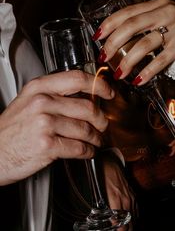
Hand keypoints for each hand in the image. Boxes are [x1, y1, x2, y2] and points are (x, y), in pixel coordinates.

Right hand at [0, 70, 114, 185]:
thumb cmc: (10, 131)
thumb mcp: (26, 103)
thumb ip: (52, 96)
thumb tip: (83, 98)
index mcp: (38, 88)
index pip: (76, 78)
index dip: (99, 85)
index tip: (109, 92)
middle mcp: (42, 102)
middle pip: (88, 107)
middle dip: (102, 120)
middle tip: (104, 126)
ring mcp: (44, 123)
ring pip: (86, 129)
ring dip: (96, 138)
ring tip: (96, 141)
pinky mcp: (47, 145)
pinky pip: (80, 147)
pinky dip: (88, 152)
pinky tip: (87, 152)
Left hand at [94, 0, 174, 84]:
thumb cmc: (172, 26)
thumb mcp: (157, 17)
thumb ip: (139, 23)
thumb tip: (111, 41)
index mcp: (154, 5)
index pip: (127, 12)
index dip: (109, 24)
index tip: (97, 37)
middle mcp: (164, 13)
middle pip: (132, 26)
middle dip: (113, 43)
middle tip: (103, 58)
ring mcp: (174, 29)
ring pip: (145, 44)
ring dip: (128, 60)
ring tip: (118, 74)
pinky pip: (161, 60)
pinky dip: (147, 71)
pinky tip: (137, 81)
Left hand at [102, 149, 137, 230]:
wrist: (110, 161)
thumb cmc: (101, 174)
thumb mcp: (96, 190)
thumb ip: (98, 206)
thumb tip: (96, 220)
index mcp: (116, 199)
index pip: (120, 225)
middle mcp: (126, 200)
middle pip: (129, 225)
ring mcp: (131, 197)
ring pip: (134, 219)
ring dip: (129, 228)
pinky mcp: (133, 195)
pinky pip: (136, 211)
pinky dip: (133, 219)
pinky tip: (129, 222)